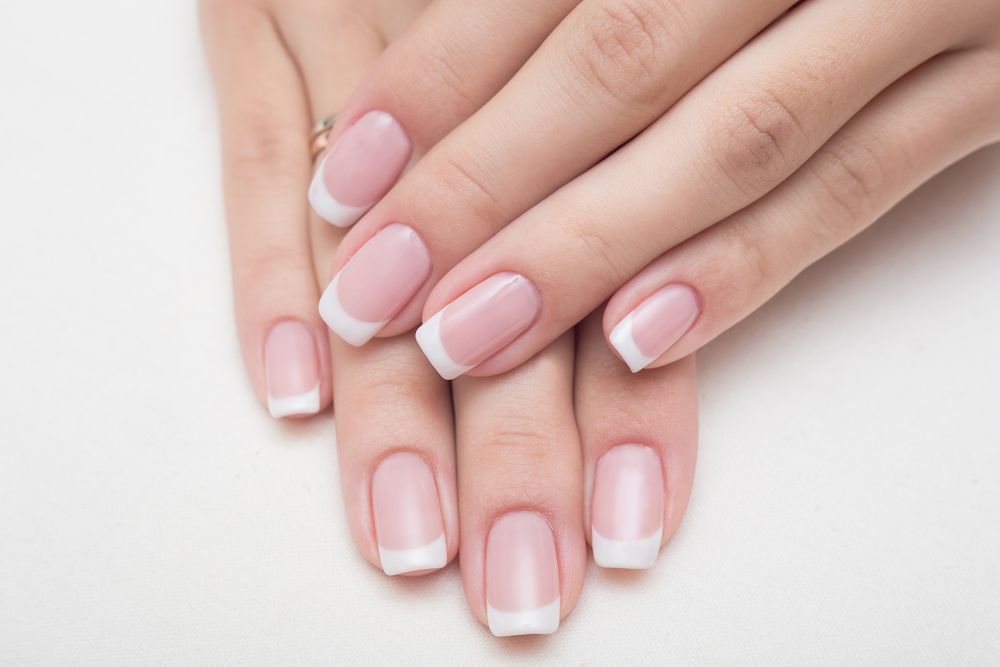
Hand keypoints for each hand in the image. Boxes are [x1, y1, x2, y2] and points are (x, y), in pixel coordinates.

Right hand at [200, 0, 697, 635]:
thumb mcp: (590, 46)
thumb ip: (604, 171)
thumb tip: (645, 332)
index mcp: (596, 77)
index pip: (623, 272)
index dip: (630, 415)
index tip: (629, 533)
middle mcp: (488, 77)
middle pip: (507, 289)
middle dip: (516, 453)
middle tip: (520, 581)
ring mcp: (354, 30)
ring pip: (378, 247)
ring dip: (393, 406)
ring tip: (409, 533)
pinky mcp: (252, 9)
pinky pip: (254, 149)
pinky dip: (264, 272)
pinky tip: (293, 387)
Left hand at [314, 0, 999, 375]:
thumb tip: (449, 58)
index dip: (438, 79)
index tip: (345, 179)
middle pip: (619, 63)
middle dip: (483, 188)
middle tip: (372, 293)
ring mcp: (923, 1)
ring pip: (730, 140)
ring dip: (586, 249)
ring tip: (463, 339)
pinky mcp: (991, 90)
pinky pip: (860, 187)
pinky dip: (744, 266)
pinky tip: (635, 340)